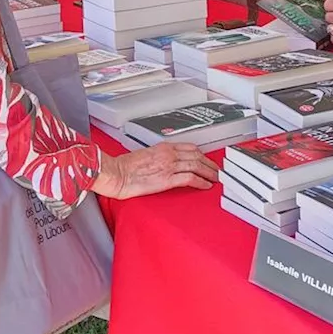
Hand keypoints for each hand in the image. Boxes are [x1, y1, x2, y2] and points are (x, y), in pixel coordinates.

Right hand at [91, 143, 217, 199]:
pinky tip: (206, 186)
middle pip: (197, 156)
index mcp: (163, 147)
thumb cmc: (124, 166)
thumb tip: (164, 163)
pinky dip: (201, 182)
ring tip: (215, 179)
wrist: (116, 173)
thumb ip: (158, 157)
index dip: (202, 154)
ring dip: (209, 173)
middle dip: (209, 164)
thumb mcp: (144, 155)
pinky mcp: (167, 179)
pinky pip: (190, 179)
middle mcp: (168, 154)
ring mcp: (169, 166)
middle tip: (217, 170)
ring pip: (196, 166)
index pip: (190, 148)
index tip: (207, 160)